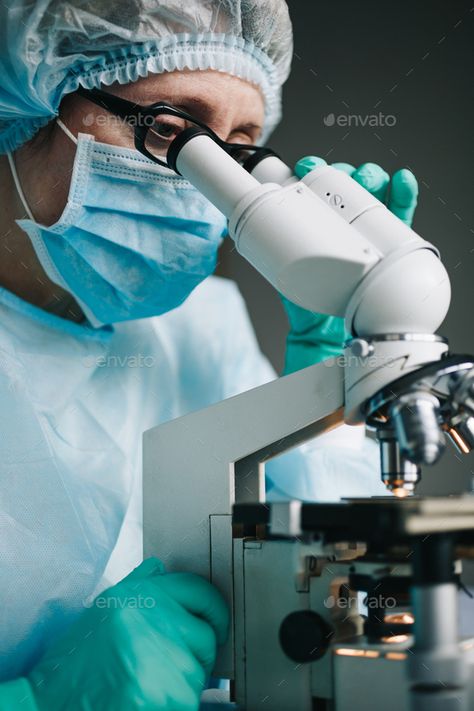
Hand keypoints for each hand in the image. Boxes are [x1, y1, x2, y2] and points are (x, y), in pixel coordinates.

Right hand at [0, 558, 228, 710]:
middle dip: (195, 655)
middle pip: (204, 635)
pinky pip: (189, 700)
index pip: (197, 589)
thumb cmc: (76, 664)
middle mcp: (151, 618)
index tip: (216, 623)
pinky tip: (146, 702)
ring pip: (198, 673)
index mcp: (137, 596)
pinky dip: (175, 705)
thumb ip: (137, 587)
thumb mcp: (104, 611)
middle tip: (167, 668)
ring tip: (147, 686)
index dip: (214, 608)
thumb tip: (161, 569)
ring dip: (182, 685)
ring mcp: (159, 656)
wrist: (47, 706)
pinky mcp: (164, 695)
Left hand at [282, 156, 418, 374]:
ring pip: (373, 190)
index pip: (317, 185)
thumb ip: (268, 248)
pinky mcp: (391, 240)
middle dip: (343, 171)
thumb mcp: (282, 270)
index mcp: (315, 219)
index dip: (314, 170)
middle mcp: (342, 219)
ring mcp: (367, 227)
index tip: (306, 167)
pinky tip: (401, 180)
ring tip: (366, 179)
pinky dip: (404, 193)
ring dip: (371, 176)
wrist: (326, 330)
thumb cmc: (304, 298)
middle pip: (348, 181)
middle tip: (337, 175)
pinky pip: (401, 212)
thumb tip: (239, 224)